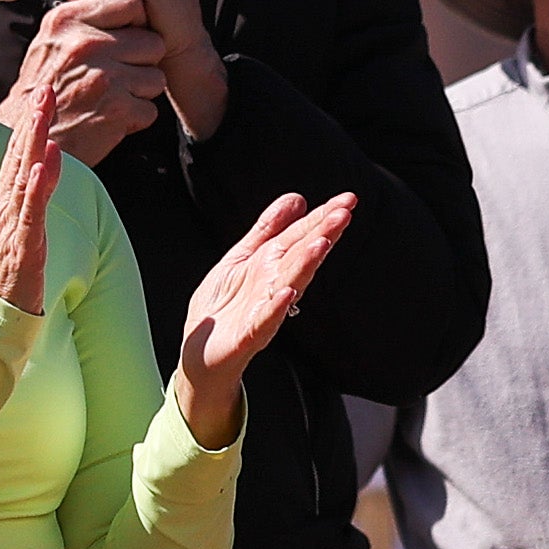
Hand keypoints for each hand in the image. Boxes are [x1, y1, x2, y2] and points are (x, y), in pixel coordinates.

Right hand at [0, 60, 66, 312]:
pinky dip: (36, 185)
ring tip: (44, 113)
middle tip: (45, 88)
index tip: (42, 92)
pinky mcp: (23, 242)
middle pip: (18, 154)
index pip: (16, 151)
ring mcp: (11, 221)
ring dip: (33, 141)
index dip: (29, 120)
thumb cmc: (7, 269)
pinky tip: (42, 164)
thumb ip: (29, 191)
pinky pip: (30, 210)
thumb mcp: (18, 223)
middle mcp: (4, 203)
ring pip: (23, 173)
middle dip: (32, 120)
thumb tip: (43, 159)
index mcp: (3, 197)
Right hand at [23, 0, 171, 164]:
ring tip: (115, 94)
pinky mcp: (117, 110)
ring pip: (157, 77)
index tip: (124, 36)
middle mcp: (86, 44)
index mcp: (68, 20)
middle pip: (153, 40)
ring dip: (142, 90)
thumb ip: (84, 17)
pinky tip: (111, 116)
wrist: (29, 136)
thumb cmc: (43, 89)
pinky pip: (150, 110)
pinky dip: (135, 118)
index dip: (134, 21)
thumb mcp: (51, 40)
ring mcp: (104, 77)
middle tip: (122, 71)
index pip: (129, 0)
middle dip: (144, 59)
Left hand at [172, 192, 353, 449]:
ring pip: (289, 282)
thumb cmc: (224, 303)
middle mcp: (274, 284)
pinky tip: (287, 291)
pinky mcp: (249, 334)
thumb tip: (298, 198)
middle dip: (323, 233)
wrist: (200, 351)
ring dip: (306, 263)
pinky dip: (277, 306)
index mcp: (271, 264)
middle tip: (346, 212)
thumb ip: (268, 228)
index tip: (349, 199)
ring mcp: (265, 309)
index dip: (323, 217)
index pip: (301, 236)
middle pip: (301, 255)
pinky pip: (265, 318)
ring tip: (322, 242)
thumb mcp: (242, 256)